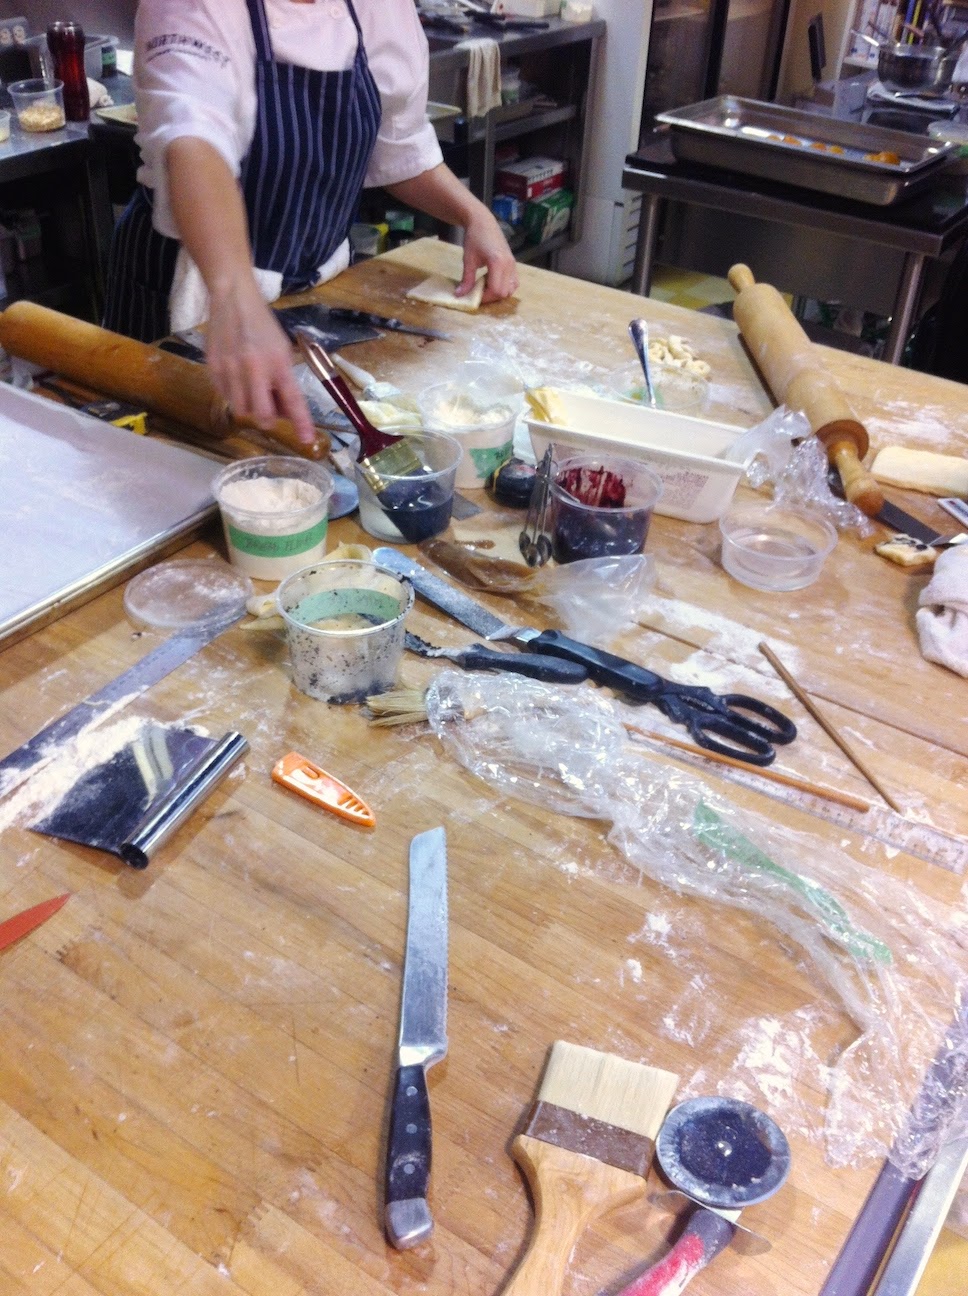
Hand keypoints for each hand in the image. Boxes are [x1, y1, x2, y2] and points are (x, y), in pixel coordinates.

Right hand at [204, 276, 316, 445]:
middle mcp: (254, 368)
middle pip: (262, 416)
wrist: (232, 297)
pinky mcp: (213, 368)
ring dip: (250, 408)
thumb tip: (286, 411)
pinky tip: (238, 378)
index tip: (307, 440)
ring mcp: (231, 369)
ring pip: (242, 410)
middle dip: (268, 419)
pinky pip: (225, 397)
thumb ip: (284, 380)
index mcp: (278, 361)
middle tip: (271, 407)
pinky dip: (235, 395)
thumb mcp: (282, 349)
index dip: (301, 423)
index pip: (293, 400)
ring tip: (252, 389)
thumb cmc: (263, 325)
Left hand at [456, 206, 518, 302]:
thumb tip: (460, 295)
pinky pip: (513, 282)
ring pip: (511, 289)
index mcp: (498, 263)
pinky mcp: (514, 263)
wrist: (483, 222)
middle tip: (479, 291)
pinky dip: (504, 286)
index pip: (496, 290)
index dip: (485, 297)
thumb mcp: (468, 260)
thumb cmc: (474, 238)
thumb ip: (466, 279)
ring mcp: (513, 264)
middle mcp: (509, 265)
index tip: (475, 295)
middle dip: (492, 296)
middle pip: (504, 293)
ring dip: (499, 292)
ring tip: (486, 284)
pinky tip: (493, 279)